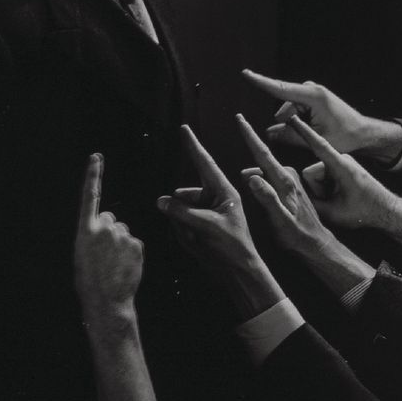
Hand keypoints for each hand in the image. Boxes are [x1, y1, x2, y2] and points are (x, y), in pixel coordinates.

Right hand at [74, 153, 143, 330]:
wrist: (106, 300)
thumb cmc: (90, 280)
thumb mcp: (81, 253)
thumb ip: (91, 235)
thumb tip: (101, 227)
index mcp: (85, 230)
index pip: (90, 196)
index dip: (93, 176)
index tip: (96, 158)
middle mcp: (104, 228)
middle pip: (111, 218)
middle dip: (110, 231)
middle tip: (105, 254)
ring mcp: (122, 235)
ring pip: (124, 232)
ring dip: (121, 243)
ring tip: (114, 263)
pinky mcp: (137, 243)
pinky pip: (134, 242)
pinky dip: (131, 252)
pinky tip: (124, 266)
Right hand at [158, 125, 285, 319]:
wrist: (240, 271)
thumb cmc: (233, 246)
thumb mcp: (207, 227)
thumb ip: (182, 212)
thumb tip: (161, 200)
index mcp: (224, 192)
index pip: (205, 163)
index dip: (193, 146)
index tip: (184, 128)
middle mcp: (216, 198)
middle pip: (186, 194)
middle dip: (184, 212)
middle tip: (193, 229)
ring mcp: (208, 212)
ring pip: (181, 210)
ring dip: (183, 225)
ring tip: (198, 240)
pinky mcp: (202, 225)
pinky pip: (181, 222)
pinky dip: (183, 232)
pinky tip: (195, 243)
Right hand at [235, 113, 334, 258]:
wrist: (317, 244)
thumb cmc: (299, 236)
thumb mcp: (280, 221)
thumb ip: (267, 198)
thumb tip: (251, 176)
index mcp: (285, 181)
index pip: (263, 154)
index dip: (250, 135)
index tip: (240, 119)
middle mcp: (289, 176)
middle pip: (263, 158)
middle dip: (249, 143)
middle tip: (238, 123)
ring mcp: (292, 181)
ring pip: (266, 169)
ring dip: (254, 168)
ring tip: (242, 171)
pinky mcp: (292, 186)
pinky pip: (272, 176)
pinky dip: (261, 177)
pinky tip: (255, 182)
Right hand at [241, 69, 401, 163]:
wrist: (363, 132)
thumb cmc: (345, 136)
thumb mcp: (316, 140)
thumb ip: (291, 136)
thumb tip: (269, 132)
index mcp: (314, 96)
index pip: (281, 88)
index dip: (261, 82)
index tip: (245, 73)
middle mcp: (311, 89)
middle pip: (285, 110)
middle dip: (290, 125)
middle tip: (312, 135)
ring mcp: (310, 92)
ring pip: (288, 112)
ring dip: (296, 125)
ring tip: (318, 132)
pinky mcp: (310, 97)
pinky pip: (294, 112)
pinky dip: (299, 122)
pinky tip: (313, 128)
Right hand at [289, 117, 401, 247]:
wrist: (387, 211)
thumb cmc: (365, 211)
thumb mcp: (334, 213)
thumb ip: (310, 204)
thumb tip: (292, 197)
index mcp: (341, 165)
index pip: (317, 145)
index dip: (303, 132)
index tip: (292, 117)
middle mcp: (340, 159)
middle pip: (311, 172)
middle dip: (317, 189)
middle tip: (334, 202)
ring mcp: (341, 162)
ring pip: (317, 176)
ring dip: (323, 190)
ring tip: (339, 200)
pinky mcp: (341, 167)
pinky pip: (324, 176)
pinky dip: (327, 188)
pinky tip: (339, 197)